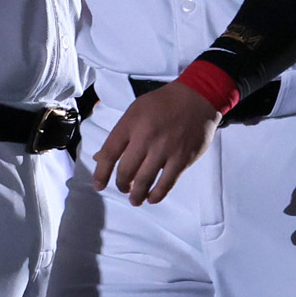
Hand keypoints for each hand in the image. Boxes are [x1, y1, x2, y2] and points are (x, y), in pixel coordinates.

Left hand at [92, 80, 220, 206]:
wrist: (197, 97)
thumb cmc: (163, 103)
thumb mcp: (135, 111)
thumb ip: (119, 135)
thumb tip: (99, 158)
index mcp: (131, 124)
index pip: (109, 153)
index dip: (101, 173)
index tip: (98, 185)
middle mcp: (146, 137)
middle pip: (126, 171)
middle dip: (122, 185)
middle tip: (124, 188)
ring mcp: (165, 149)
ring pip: (144, 181)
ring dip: (137, 195)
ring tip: (136, 199)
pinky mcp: (182, 159)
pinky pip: (166, 183)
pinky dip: (157, 195)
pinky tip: (152, 198)